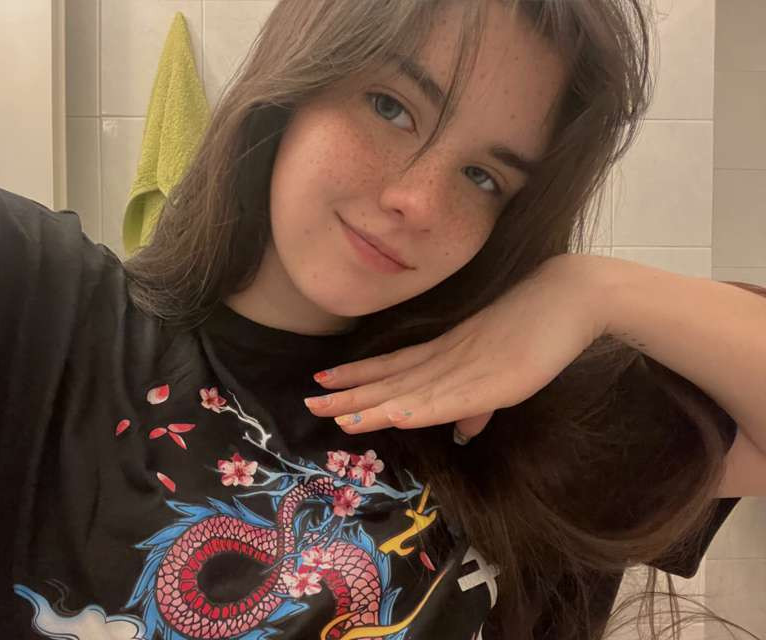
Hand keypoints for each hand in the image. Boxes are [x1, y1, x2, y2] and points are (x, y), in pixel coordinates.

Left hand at [303, 254, 609, 441]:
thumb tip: (461, 433)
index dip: (359, 376)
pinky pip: (449, 398)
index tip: (325, 380)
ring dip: (372, 405)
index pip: (393, 366)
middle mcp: (448, 358)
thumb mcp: (502, 375)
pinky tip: (393, 415)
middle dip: (350, 394)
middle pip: (391, 379)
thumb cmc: (538, 327)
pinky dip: (420, 408)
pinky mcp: (493, 381)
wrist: (571, 294)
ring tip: (335, 415)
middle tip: (309, 402)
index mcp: (447, 352)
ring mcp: (468, 368)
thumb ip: (479, 406)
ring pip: (410, 391)